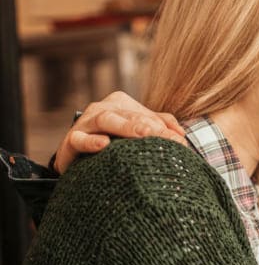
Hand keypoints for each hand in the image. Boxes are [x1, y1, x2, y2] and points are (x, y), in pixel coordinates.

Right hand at [53, 91, 186, 173]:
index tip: (181, 143)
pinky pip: (79, 139)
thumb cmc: (112, 145)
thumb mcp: (136, 135)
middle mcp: (103, 109)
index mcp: (120, 104)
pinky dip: (90, 141)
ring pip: (106, 120)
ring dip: (126, 126)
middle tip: (168, 137)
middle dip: (151, 127)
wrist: (78, 161)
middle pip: (130, 116)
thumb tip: (181, 133)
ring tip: (144, 133)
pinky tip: (104, 144)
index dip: (164, 129)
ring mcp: (85, 123)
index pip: (146, 115)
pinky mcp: (70, 141)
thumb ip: (159, 128)